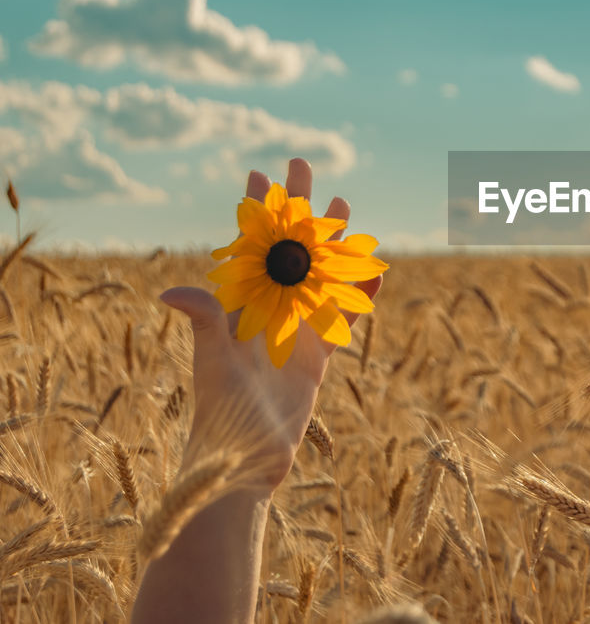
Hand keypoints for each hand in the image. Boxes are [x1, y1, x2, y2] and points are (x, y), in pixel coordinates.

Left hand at [160, 158, 382, 490]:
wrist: (244, 464)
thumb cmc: (221, 416)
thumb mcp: (214, 366)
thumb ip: (206, 324)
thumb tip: (170, 291)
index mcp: (242, 307)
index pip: (251, 244)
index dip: (256, 209)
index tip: (259, 173)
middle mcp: (269, 313)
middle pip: (288, 248)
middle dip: (298, 208)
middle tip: (304, 165)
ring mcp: (296, 333)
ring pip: (320, 274)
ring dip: (332, 241)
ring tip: (345, 207)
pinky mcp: (318, 358)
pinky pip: (346, 318)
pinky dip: (363, 297)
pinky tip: (379, 276)